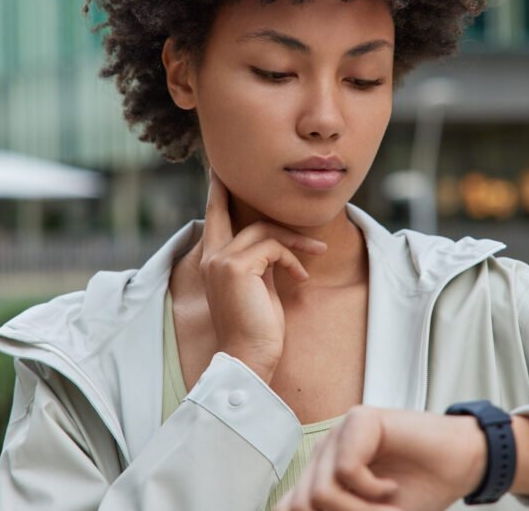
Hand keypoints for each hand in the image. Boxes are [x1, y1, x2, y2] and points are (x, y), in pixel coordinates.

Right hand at [199, 171, 326, 382]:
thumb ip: (260, 263)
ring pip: (263, 229)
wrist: (249, 359)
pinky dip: (294, 259)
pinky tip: (302, 278)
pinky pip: (274, 247)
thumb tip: (276, 245)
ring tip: (318, 249)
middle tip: (227, 170)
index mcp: (212, 263)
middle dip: (228, 188)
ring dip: (295, 239)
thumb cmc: (258, 329)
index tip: (218, 175)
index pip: (213, 220)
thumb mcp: (259, 288)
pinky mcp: (237, 267)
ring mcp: (221, 261)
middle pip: (229, 213)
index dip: (216, 196)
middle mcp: (211, 258)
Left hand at [274, 406, 487, 510]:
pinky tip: (391, 486)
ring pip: (320, 492)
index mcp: (321, 475)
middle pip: (300, 505)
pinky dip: (373, 490)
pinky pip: (346, 470)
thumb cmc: (419, 490)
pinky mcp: (360, 420)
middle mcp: (325, 453)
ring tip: (387, 506)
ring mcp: (340, 434)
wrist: (461, 465)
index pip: (288, 508)